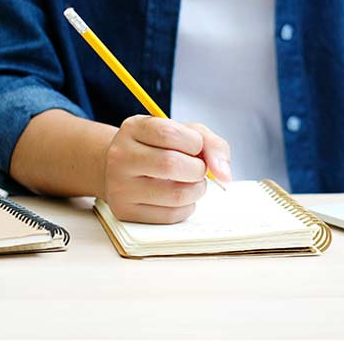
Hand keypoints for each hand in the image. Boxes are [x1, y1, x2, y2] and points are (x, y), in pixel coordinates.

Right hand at [101, 115, 231, 223]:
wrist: (119, 169)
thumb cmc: (158, 148)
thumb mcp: (182, 132)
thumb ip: (210, 144)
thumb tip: (225, 175)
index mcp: (134, 128)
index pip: (170, 133)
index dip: (195, 143)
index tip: (196, 147)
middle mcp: (120, 156)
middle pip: (171, 165)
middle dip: (198, 169)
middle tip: (197, 169)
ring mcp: (119, 186)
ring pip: (176, 194)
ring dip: (197, 190)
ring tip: (191, 183)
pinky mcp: (125, 212)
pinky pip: (170, 215)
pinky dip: (186, 207)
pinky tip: (178, 196)